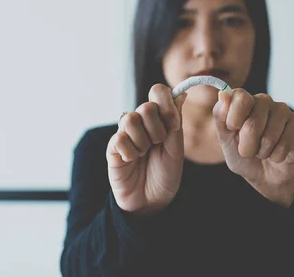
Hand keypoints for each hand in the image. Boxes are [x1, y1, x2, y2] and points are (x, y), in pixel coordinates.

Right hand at [106, 84, 186, 215]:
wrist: (152, 201)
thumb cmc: (165, 174)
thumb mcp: (176, 147)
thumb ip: (175, 121)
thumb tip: (181, 93)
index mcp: (158, 118)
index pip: (158, 91)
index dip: (166, 104)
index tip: (173, 124)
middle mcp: (140, 122)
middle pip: (146, 106)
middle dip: (157, 130)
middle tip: (158, 145)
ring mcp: (125, 133)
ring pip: (130, 119)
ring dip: (143, 142)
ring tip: (144, 155)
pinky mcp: (112, 147)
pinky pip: (119, 138)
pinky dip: (130, 153)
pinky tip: (132, 161)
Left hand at [212, 89, 293, 206]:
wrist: (264, 175)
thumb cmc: (243, 154)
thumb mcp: (225, 139)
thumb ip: (221, 116)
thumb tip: (223, 94)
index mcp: (244, 100)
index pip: (240, 97)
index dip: (234, 119)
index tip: (233, 130)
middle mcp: (263, 101)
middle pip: (252, 123)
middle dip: (247, 146)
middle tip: (249, 149)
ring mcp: (282, 110)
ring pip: (269, 136)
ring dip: (263, 153)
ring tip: (263, 151)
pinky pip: (285, 143)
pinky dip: (277, 156)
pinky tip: (277, 154)